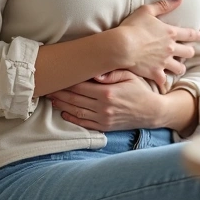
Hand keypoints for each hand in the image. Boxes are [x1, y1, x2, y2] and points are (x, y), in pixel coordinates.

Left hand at [48, 73, 164, 130]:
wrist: (152, 111)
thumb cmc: (140, 90)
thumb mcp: (130, 76)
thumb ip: (111, 73)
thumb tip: (94, 72)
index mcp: (107, 92)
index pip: (80, 85)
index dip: (66, 81)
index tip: (57, 77)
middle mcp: (103, 106)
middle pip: (75, 98)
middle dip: (60, 92)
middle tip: (48, 87)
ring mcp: (103, 118)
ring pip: (76, 111)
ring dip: (62, 105)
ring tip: (52, 98)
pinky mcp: (104, 126)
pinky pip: (84, 123)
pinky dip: (72, 118)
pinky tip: (64, 112)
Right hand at [116, 0, 199, 89]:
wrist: (122, 46)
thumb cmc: (132, 27)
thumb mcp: (147, 10)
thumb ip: (165, 5)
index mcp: (171, 33)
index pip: (190, 34)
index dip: (196, 35)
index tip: (199, 36)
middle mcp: (171, 49)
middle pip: (189, 53)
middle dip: (189, 52)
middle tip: (187, 52)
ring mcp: (164, 62)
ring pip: (180, 68)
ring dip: (179, 67)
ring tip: (177, 67)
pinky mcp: (156, 73)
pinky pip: (164, 80)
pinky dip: (163, 80)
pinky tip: (162, 80)